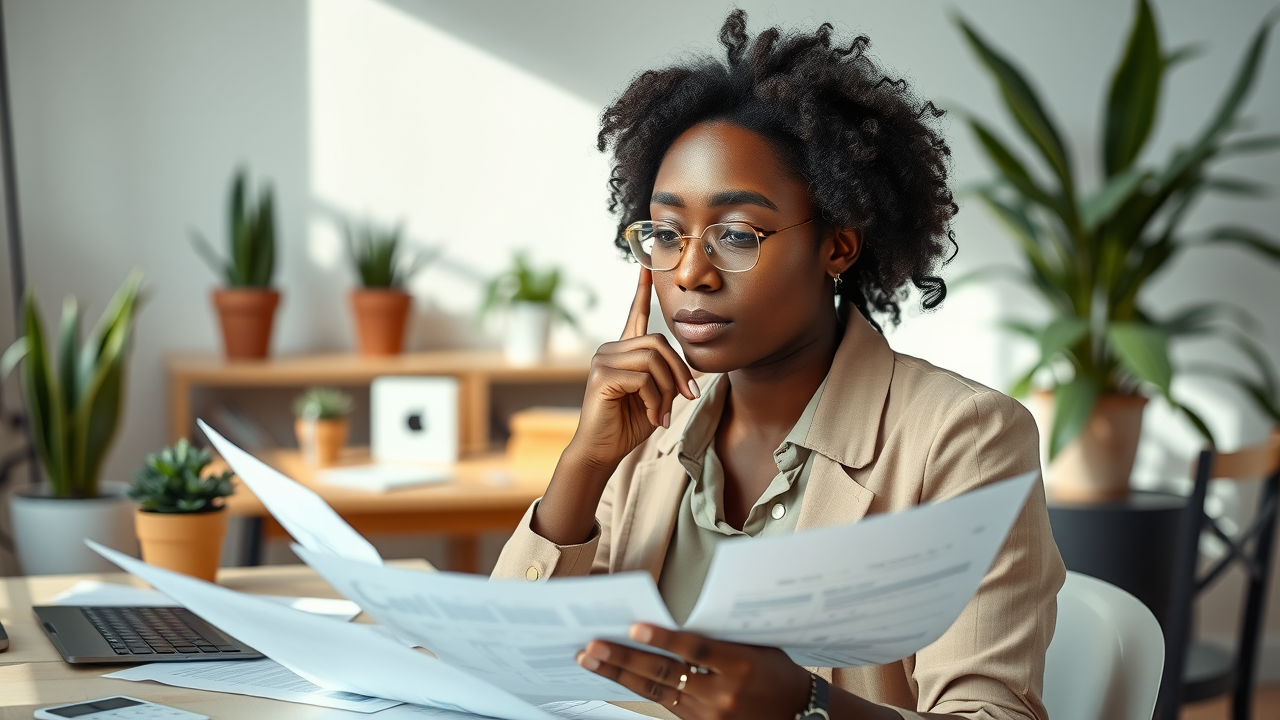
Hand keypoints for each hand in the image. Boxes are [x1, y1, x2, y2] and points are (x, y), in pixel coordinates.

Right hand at [567, 268, 698, 470]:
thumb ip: (666, 378)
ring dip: (667, 389)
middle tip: (687, 396)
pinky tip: (653, 418)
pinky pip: (644, 379)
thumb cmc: (629, 425)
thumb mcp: (656, 397)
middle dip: (679, 371)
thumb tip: (690, 372)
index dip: (642, 289)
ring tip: (664, 413)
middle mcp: (610, 350)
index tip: (646, 264)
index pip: (636, 313)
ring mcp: (603, 360)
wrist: (602, 451)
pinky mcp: (601, 376)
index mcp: (624, 352)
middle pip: (658, 343)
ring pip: (653, 359)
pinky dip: (656, 401)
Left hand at [577, 624, 811, 719]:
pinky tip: (617, 676)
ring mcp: (710, 715)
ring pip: (657, 692)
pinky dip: (639, 688)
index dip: (664, 640)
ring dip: (620, 675)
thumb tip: (671, 620)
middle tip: (592, 646)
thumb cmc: (775, 671)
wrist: (797, 714)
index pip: (695, 650)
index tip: (634, 627)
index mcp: (741, 666)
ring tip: (591, 659)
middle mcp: (723, 694)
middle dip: (624, 659)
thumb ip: (719, 636)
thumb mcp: (756, 646)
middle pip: (666, 674)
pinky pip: (665, 704)